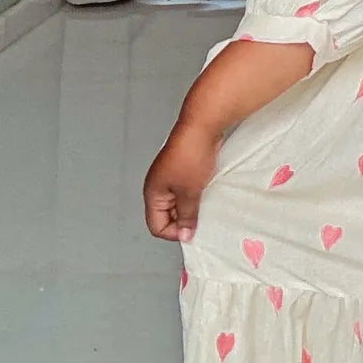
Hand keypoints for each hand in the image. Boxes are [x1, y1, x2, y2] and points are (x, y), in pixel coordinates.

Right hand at [143, 118, 221, 242]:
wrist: (202, 126)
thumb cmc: (191, 155)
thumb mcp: (189, 192)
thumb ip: (186, 216)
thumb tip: (185, 235)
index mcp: (153, 193)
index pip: (157, 226)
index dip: (174, 232)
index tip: (192, 229)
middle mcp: (158, 186)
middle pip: (167, 215)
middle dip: (184, 219)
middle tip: (201, 218)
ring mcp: (171, 176)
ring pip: (179, 202)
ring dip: (193, 206)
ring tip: (206, 203)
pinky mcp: (184, 169)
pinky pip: (188, 190)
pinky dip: (197, 194)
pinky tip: (209, 192)